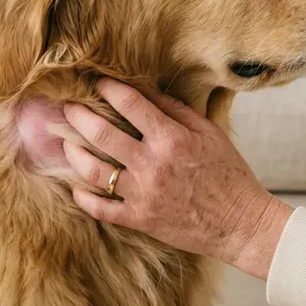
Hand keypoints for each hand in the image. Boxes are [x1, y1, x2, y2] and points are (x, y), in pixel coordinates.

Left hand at [62, 78, 292, 278]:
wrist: (241, 223)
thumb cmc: (229, 175)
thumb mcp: (210, 133)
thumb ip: (177, 111)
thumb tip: (148, 92)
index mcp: (171, 139)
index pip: (130, 104)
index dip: (108, 89)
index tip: (97, 83)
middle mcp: (152, 164)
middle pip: (101, 134)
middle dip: (78, 116)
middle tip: (67, 108)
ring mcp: (142, 194)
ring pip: (93, 171)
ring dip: (74, 153)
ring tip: (65, 143)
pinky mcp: (139, 219)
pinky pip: (101, 209)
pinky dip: (83, 198)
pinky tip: (74, 188)